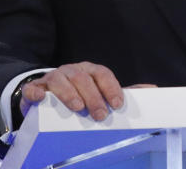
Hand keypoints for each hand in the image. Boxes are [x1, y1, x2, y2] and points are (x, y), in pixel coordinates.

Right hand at [19, 61, 155, 119]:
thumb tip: (151, 89)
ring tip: (78, 107)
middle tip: (100, 114)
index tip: (118, 104)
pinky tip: (40, 99)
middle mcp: (72, 71)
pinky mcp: (35, 88)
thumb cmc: (80, 93)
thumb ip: (122, 92)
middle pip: (83, 78)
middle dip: (93, 96)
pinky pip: (33, 88)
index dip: (111, 87)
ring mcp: (53, 78)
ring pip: (60, 79)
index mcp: (90, 71)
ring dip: (69, 93)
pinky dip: (36, 93)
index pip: (102, 74)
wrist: (48, 95)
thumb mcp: (101, 92)